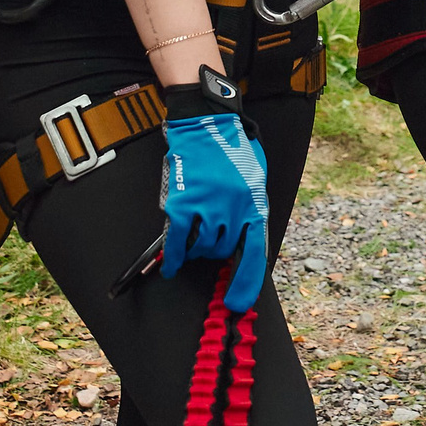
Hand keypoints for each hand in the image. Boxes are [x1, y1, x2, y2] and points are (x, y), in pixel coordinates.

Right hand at [158, 74, 271, 312]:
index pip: (254, 253)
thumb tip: (245, 242)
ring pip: (200, 247)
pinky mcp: (182, 203)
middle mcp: (234, 209)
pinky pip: (176, 241)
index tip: (238, 303)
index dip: (246, 282)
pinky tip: (170, 265)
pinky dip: (173, 256)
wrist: (206, 122)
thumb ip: (250, 209)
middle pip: (222, 249)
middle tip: (208, 239)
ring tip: (192, 236)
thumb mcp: (255, 180)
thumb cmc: (232, 149)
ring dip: (196, 248)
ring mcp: (208, 207)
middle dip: (215, 249)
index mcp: (255, 204)